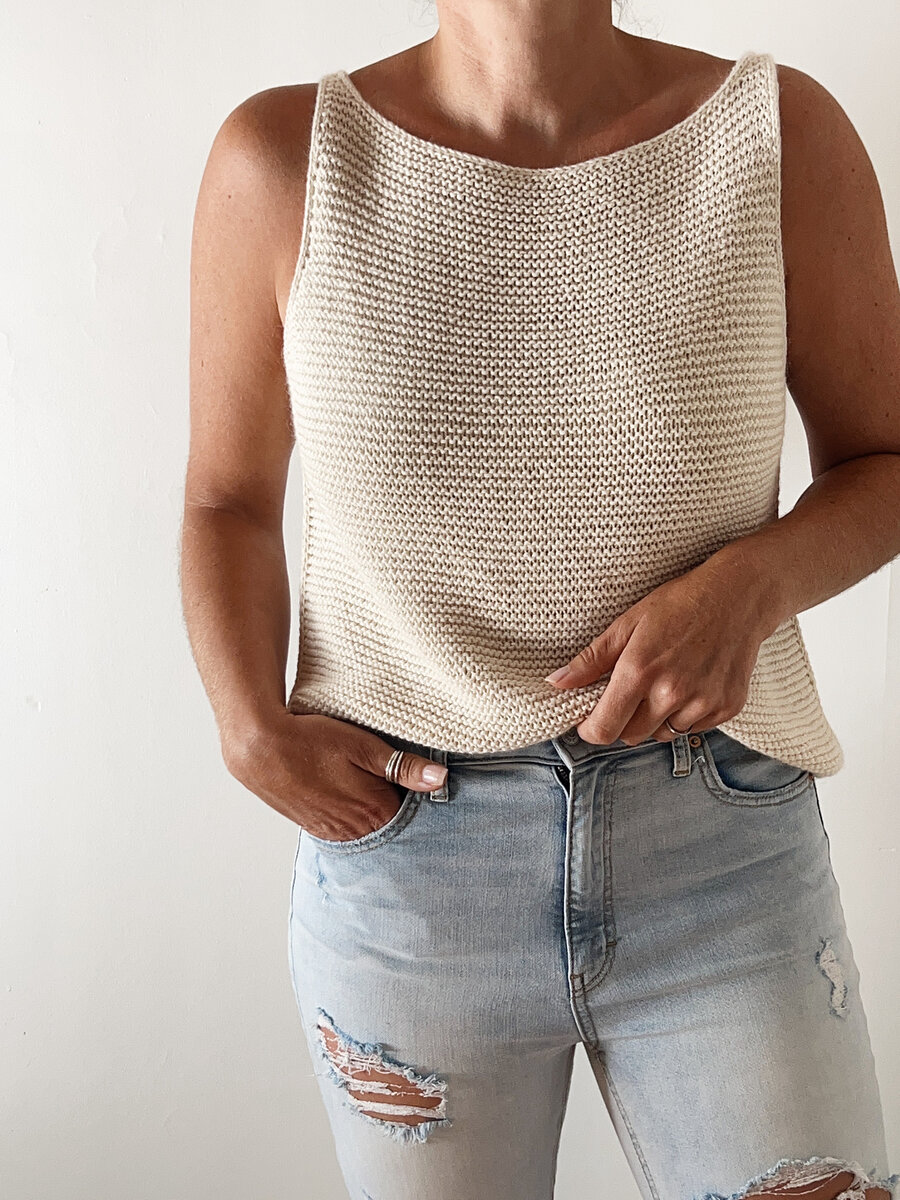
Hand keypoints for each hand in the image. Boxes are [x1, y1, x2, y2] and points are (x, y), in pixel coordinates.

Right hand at [223, 712, 447, 838]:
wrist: (259, 748)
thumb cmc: (312, 741)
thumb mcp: (363, 745)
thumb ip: (403, 766)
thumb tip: (441, 780)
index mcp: (374, 812)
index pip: (414, 817)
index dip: (421, 798)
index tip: (423, 782)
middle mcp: (355, 831)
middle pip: (391, 826)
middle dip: (400, 809)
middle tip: (400, 782)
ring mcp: (332, 832)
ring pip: (367, 829)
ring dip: (374, 813)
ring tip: (372, 786)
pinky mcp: (314, 826)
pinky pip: (345, 829)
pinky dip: (352, 816)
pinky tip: (348, 794)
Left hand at [544, 556, 774, 745]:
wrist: (739, 597)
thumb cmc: (680, 604)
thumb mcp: (628, 622)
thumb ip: (591, 658)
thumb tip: (556, 682)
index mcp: (640, 671)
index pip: (604, 729)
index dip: (591, 730)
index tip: (590, 719)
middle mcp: (672, 692)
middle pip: (631, 736)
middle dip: (623, 721)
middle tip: (629, 694)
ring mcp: (703, 702)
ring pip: (662, 735)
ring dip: (654, 720)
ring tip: (663, 684)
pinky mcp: (727, 707)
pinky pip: (693, 729)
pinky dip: (685, 715)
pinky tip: (690, 684)